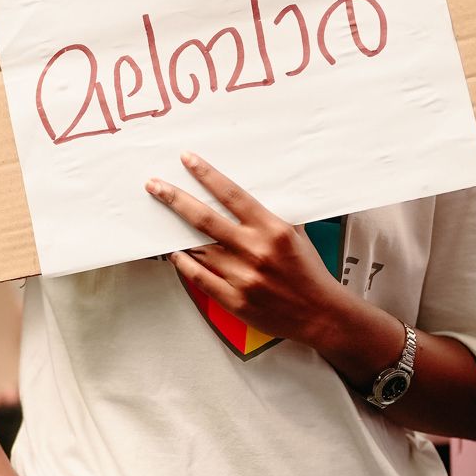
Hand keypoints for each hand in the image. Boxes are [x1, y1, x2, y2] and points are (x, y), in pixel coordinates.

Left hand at [146, 153, 343, 346]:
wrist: (321, 314)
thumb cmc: (308, 271)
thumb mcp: (295, 232)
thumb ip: (269, 212)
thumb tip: (242, 194)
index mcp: (272, 229)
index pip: (231, 195)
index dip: (206, 175)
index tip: (187, 160)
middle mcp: (255, 251)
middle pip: (205, 219)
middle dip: (175, 198)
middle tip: (154, 185)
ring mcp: (243, 278)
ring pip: (198, 249)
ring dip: (176, 232)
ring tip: (159, 219)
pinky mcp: (235, 301)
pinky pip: (199, 278)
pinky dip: (184, 263)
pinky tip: (175, 253)